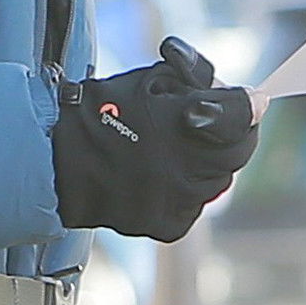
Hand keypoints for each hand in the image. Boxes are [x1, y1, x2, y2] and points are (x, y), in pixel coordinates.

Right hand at [55, 38, 257, 241]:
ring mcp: (178, 204)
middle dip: (229, 133)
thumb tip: (254, 96)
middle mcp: (186, 172)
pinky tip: (158, 172)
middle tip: (206, 120)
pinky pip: (192, 204)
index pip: (241, 117)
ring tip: (173, 146)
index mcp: (183, 128)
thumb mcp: (150, 79)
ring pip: (216, 180)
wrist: (51, 161)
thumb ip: (200, 78)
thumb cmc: (102, 110)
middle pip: (237, 152)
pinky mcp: (168, 226)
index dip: (244, 105)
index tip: (249, 98)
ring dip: (206, 161)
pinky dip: (184, 188)